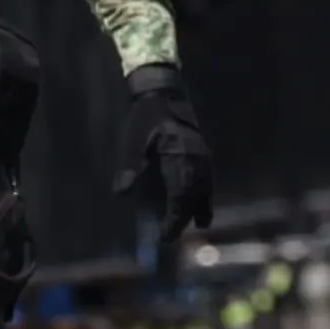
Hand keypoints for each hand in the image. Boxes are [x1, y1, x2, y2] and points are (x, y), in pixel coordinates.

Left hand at [112, 64, 215, 241]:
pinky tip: (201, 200)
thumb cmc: (145, 117)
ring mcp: (203, 156)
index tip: (164, 237)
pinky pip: (208, 179)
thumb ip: (130, 166)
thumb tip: (122, 194)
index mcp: (180, 159)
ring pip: (205, 190)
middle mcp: (196, 161)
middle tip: (173, 235)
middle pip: (194, 198)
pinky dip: (205, 193)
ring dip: (199, 207)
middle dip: (185, 217)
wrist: (163, 91)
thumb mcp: (133, 140)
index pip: (179, 198)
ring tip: (198, 224)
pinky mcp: (203, 151)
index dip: (173, 220)